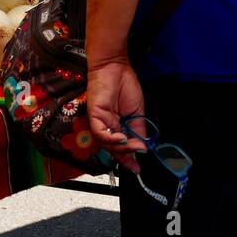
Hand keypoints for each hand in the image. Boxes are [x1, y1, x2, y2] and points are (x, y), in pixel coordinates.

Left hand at [87, 55, 144, 172]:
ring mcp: (99, 121)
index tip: (137, 169)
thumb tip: (143, 148)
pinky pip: (99, 132)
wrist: (117, 67)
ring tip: (131, 146)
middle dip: (124, 156)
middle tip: (136, 159)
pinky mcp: (93, 114)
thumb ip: (138, 130)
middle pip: (112, 148)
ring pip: (105, 143)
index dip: (128, 159)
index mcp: (116, 126)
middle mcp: (106, 126)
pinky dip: (110, 138)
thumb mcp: (138, 112)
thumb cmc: (126, 85)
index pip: (120, 147)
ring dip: (119, 148)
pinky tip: (121, 138)